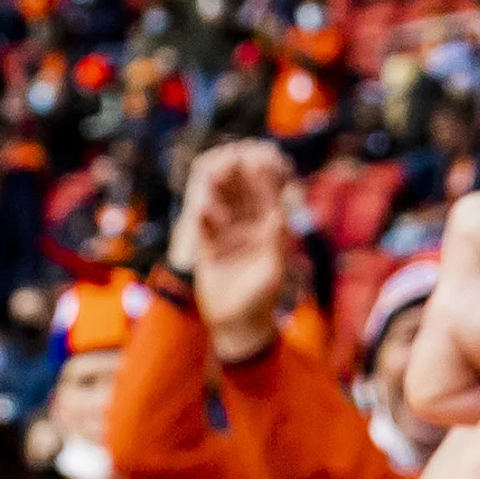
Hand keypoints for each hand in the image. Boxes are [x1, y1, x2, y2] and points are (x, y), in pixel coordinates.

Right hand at [173, 141, 292, 364]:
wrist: (237, 323)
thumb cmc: (261, 299)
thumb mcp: (272, 271)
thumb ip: (276, 242)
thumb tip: (280, 215)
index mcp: (269, 230)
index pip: (268, 198)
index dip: (265, 179)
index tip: (262, 159)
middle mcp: (249, 229)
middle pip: (243, 196)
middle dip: (238, 177)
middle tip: (233, 155)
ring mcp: (228, 237)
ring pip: (223, 207)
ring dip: (218, 190)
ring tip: (212, 172)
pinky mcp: (208, 249)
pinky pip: (205, 229)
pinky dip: (203, 219)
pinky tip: (199, 207)